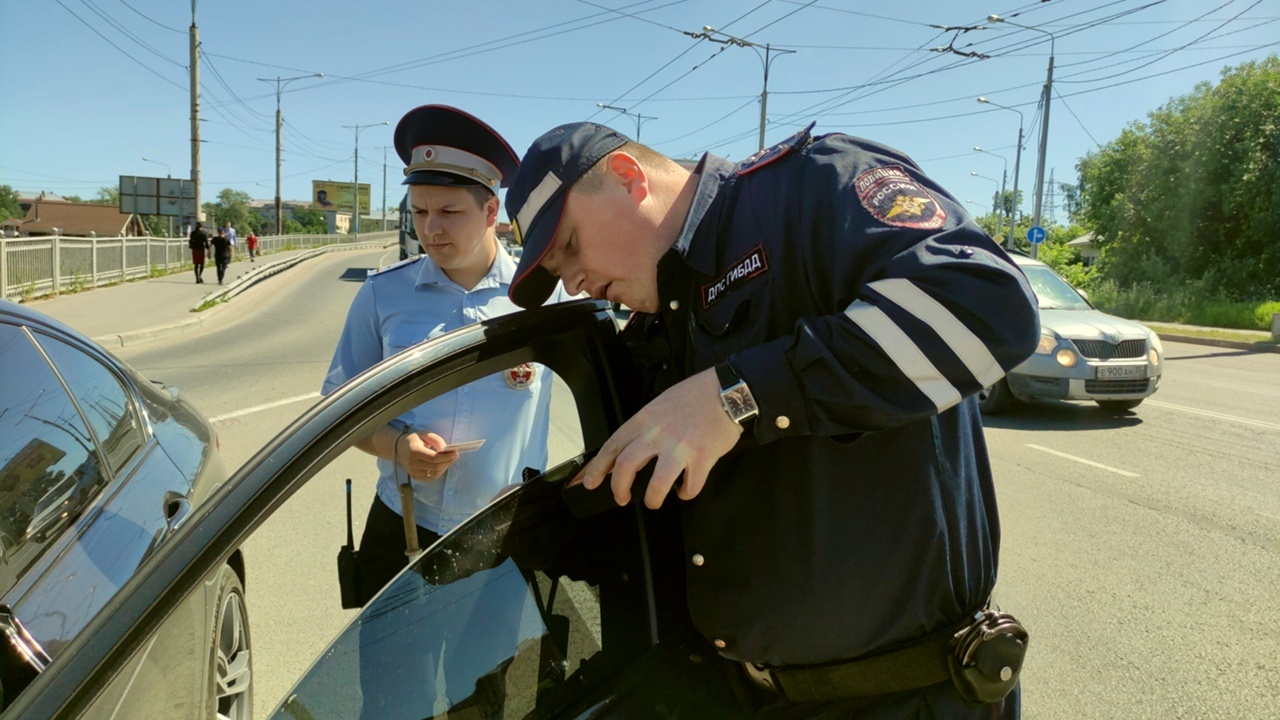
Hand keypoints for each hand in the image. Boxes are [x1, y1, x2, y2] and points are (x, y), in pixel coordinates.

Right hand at [398, 431, 458, 480]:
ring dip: (445, 467)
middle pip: (436, 467)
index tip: (455, 453)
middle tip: (454, 456)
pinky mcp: (415, 477)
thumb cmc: (414, 439)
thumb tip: (447, 450)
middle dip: (448, 462)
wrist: (399, 448)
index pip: (434, 458)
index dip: (446, 457)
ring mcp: (413, 472)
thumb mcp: (425, 434)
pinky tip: (441, 465)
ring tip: (449, 460)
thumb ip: (437, 440)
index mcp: (415, 451)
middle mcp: (413, 463)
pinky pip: (431, 477)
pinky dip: (439, 472)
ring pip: (435, 474)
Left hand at [578, 368, 740, 508]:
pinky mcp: (703, 458)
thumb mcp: (660, 403)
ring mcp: (681, 447)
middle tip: (621, 498)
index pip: (613, 446)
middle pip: (627, 467)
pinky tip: (684, 490)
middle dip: (618, 488)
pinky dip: (685, 493)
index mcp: (645, 419)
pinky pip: (690, 486)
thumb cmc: (696, 396)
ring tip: (653, 501)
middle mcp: (658, 433)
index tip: (590, 481)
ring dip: (652, 498)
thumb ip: (645, 426)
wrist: (729, 391)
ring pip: (656, 484)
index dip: (598, 467)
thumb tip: (630, 448)